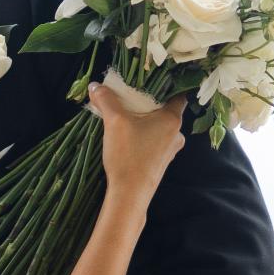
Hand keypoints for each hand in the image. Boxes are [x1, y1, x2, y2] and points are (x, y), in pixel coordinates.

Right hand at [88, 79, 184, 205]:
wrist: (130, 194)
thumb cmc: (128, 155)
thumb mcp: (115, 122)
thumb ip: (106, 100)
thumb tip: (95, 85)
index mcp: (172, 119)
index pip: (178, 95)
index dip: (167, 85)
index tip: (152, 80)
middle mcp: (176, 134)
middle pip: (166, 110)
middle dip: (150, 103)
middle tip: (132, 96)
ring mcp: (170, 150)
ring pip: (159, 127)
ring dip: (145, 121)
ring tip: (127, 115)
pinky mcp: (160, 163)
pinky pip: (154, 141)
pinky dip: (143, 135)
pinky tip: (128, 136)